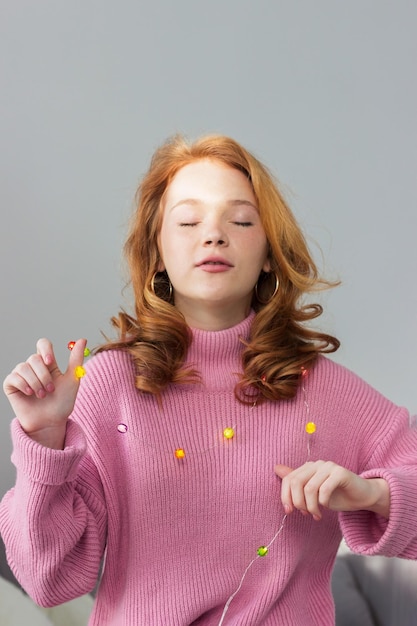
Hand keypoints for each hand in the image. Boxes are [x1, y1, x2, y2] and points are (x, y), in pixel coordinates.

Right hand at [3, 338, 86, 448]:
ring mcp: (21, 375)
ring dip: (35, 383)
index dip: (45, 349)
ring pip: (23, 367)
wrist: (51, 422)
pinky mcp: (11, 385)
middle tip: (50, 390)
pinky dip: (23, 385)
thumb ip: (75, 360)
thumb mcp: (72, 379)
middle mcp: (33, 367)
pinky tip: (30, 394)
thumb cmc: (62, 402)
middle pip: (34, 358)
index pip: (42, 344)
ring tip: (42, 395)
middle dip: (44, 375)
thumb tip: (83, 340)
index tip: (51, 361)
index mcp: (47, 363)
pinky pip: (13, 377)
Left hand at [275, 461, 389, 520]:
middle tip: (305, 514)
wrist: (362, 496)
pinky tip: (326, 507)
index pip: (288, 479)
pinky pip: (325, 489)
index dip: (286, 496)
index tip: (289, 511)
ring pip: (310, 488)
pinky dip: (323, 502)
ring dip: (311, 506)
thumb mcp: (313, 492)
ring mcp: (329, 466)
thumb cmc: (337, 495)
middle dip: (298, 502)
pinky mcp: (341, 473)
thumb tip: (276, 468)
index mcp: (308, 467)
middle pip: (296, 482)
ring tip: (316, 515)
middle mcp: (317, 464)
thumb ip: (297, 482)